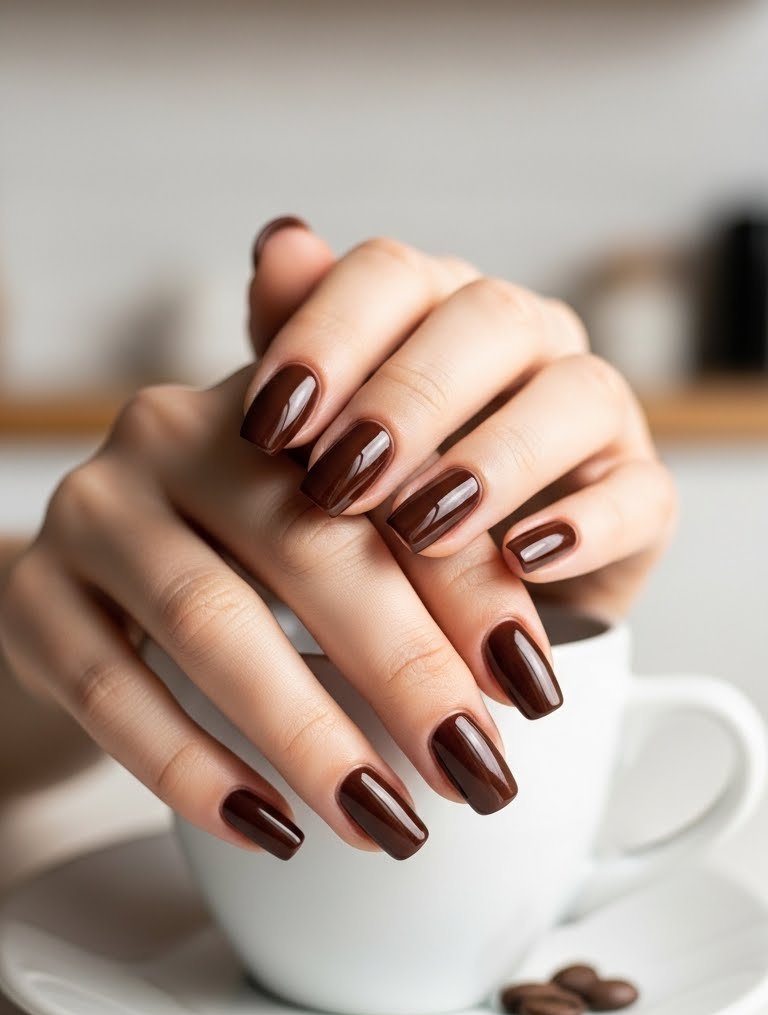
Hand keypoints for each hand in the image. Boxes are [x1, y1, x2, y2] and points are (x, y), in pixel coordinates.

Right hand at [0, 368, 546, 861]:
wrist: (98, 579)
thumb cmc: (251, 559)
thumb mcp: (338, 536)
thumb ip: (425, 564)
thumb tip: (535, 679)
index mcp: (273, 401)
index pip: (385, 487)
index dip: (469, 587)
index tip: (536, 687)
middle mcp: (171, 435)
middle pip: (302, 547)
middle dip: (403, 671)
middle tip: (477, 773)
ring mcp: (91, 513)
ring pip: (204, 622)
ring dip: (305, 734)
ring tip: (385, 823)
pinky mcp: (32, 598)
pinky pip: (108, 689)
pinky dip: (189, 768)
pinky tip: (267, 829)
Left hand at [242, 220, 676, 619]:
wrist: (456, 611)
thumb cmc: (374, 507)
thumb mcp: (316, 437)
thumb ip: (295, 347)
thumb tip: (283, 242)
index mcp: (438, 306)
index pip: (393, 273)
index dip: (329, 337)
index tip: (269, 423)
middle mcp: (527, 340)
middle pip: (486, 319)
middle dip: (406, 401)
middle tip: (338, 482)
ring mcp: (596, 414)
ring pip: (574, 395)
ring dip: (493, 460)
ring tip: (421, 527)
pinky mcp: (641, 498)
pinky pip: (638, 495)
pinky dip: (584, 526)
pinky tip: (520, 559)